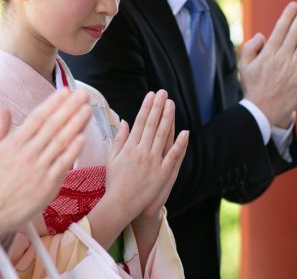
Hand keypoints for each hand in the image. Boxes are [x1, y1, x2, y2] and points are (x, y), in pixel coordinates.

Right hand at [0, 89, 90, 246]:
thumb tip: (0, 106)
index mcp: (12, 144)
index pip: (37, 118)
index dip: (53, 103)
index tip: (65, 91)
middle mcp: (27, 154)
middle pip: (53, 126)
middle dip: (70, 108)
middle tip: (83, 95)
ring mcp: (38, 170)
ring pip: (61, 142)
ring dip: (76, 124)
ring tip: (88, 110)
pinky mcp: (46, 187)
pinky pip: (63, 165)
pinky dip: (73, 151)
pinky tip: (83, 138)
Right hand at [105, 90, 186, 222]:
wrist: (120, 204)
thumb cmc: (114, 181)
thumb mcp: (112, 158)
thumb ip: (118, 139)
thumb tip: (124, 122)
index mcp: (129, 147)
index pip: (140, 121)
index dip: (147, 107)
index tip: (151, 95)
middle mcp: (141, 151)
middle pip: (152, 124)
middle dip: (158, 107)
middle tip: (163, 92)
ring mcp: (153, 162)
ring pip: (162, 135)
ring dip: (168, 118)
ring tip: (171, 104)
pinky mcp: (162, 174)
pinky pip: (172, 156)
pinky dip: (179, 144)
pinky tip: (184, 132)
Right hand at [239, 0, 296, 127]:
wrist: (263, 111)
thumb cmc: (253, 87)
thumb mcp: (244, 67)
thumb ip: (249, 48)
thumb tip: (261, 35)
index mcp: (267, 54)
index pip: (280, 30)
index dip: (289, 15)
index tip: (295, 4)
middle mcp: (282, 59)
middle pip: (295, 33)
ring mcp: (294, 69)